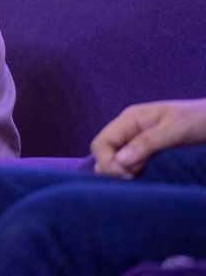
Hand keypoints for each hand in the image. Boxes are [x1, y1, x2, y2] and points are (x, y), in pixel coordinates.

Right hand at [90, 98, 205, 177]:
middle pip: (103, 154)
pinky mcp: (146, 152)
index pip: (100, 144)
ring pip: (114, 162)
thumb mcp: (174, 129)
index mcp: (129, 120)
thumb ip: (146, 143)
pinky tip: (147, 176)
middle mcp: (127, 131)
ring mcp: (135, 142)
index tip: (130, 174)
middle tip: (138, 176)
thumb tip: (119, 161)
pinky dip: (133, 174)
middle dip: (114, 170)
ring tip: (145, 175)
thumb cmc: (198, 120)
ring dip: (124, 173)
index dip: (108, 162)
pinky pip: (129, 165)